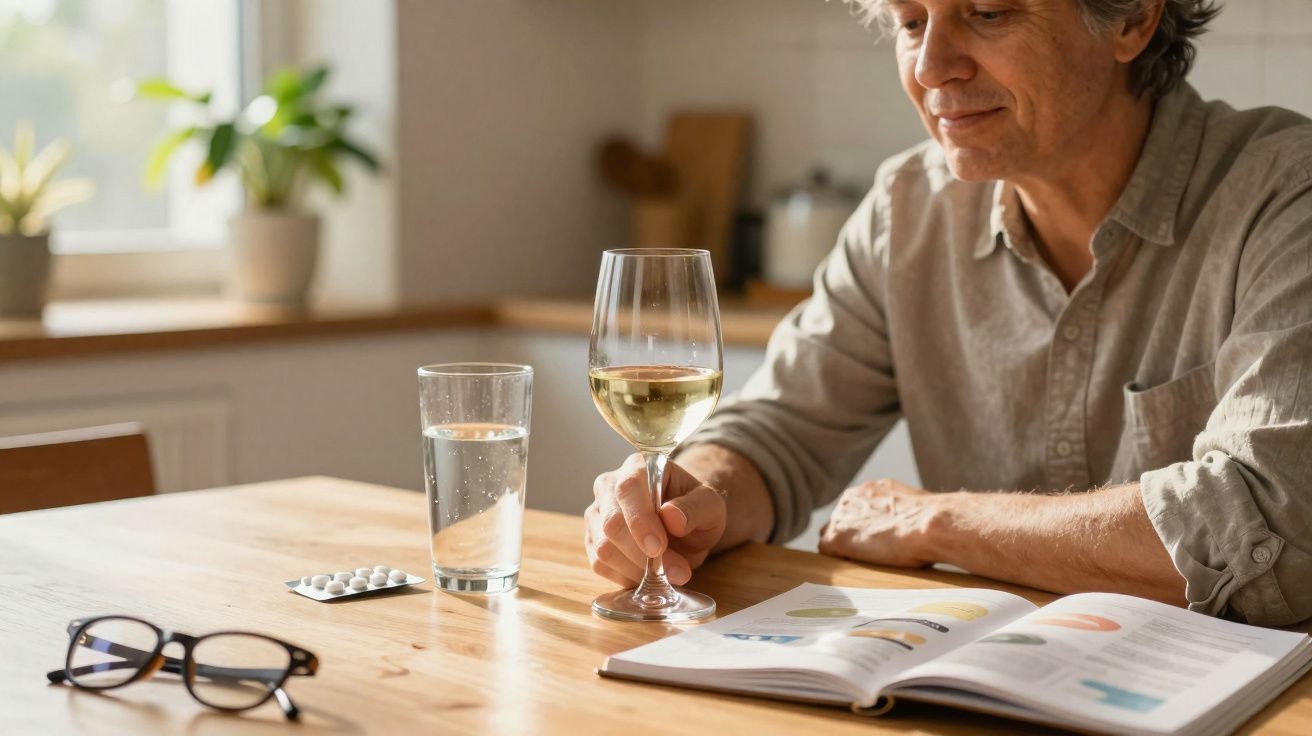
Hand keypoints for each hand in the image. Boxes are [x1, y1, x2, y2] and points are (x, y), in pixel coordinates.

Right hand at [584, 453, 726, 587]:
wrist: (685, 526)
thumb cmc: (695, 509)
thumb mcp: (710, 505)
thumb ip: (695, 508)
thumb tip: (671, 517)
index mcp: (638, 467)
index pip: (628, 490)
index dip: (640, 521)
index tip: (659, 548)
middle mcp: (609, 486)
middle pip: (610, 522)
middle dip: (642, 554)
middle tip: (677, 572)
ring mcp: (597, 514)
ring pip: (603, 548)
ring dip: (637, 569)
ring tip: (668, 573)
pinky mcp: (593, 540)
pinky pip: (601, 565)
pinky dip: (627, 577)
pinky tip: (648, 574)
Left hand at [818, 479, 940, 567]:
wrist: (930, 525)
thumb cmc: (932, 521)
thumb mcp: (915, 507)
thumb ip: (903, 512)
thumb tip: (913, 525)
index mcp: (871, 489)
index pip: (856, 509)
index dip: (863, 527)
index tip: (874, 541)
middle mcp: (851, 498)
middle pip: (841, 521)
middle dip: (851, 536)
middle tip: (869, 555)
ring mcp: (841, 517)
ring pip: (831, 535)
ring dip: (843, 549)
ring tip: (862, 564)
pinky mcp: (837, 537)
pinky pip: (827, 551)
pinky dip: (837, 561)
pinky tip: (853, 568)